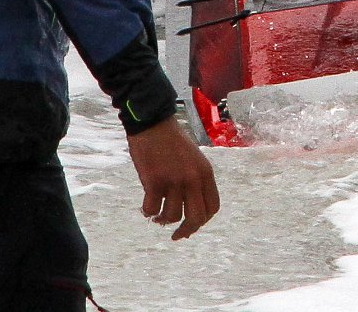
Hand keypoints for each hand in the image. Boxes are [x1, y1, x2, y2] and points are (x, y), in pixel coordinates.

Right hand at [127, 117, 219, 239]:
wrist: (152, 122)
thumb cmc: (171, 140)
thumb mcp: (193, 159)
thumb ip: (195, 181)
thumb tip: (188, 210)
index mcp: (205, 173)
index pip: (212, 207)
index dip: (202, 220)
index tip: (192, 225)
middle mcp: (193, 179)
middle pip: (196, 218)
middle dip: (186, 231)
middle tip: (177, 235)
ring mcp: (174, 181)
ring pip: (172, 216)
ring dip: (163, 220)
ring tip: (156, 215)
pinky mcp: (154, 182)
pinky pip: (152, 209)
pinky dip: (148, 212)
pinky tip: (145, 208)